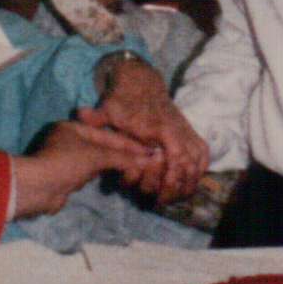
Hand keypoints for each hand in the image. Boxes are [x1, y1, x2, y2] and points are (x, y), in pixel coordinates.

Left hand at [11, 120, 154, 217]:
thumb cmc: (66, 163)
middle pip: (101, 147)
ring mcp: (66, 159)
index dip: (127, 143)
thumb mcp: (96, 155)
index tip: (146, 150)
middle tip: (143, 162)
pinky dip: (99, 177)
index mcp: (73, 128)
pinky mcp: (65, 177)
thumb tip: (146, 159)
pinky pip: (88, 174)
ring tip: (132, 171)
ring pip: (95, 162)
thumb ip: (121, 157)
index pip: (107, 134)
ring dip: (111, 167)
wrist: (39, 189)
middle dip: (120, 155)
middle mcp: (68, 140)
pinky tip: (112, 180)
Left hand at [79, 58, 208, 202]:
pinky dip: (201, 167)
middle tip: (163, 201)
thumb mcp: (108, 108)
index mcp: (160, 127)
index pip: (176, 156)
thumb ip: (96, 116)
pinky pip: (202, 151)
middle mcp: (177, 129)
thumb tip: (81, 113)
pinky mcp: (188, 130)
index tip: (161, 193)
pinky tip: (192, 180)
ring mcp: (185, 129)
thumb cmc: (123, 101)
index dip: (172, 177)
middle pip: (189, 163)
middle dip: (179, 186)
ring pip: (198, 159)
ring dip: (190, 181)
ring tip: (177, 197)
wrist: (140, 82)